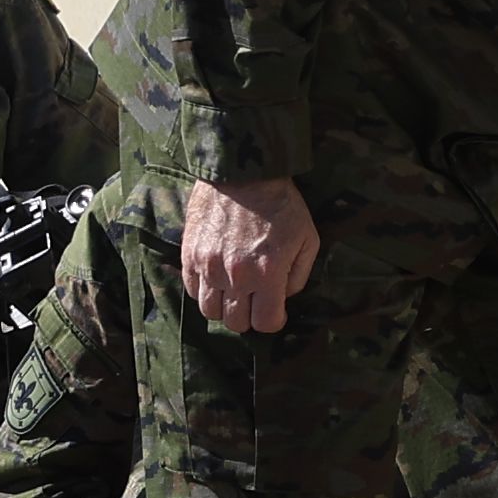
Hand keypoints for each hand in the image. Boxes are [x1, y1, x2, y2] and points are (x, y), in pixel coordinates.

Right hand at [182, 176, 318, 333]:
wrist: (242, 173)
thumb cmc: (281, 205)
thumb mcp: (307, 239)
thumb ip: (298, 276)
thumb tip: (284, 297)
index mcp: (267, 274)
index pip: (265, 323)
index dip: (273, 322)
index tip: (275, 312)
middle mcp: (235, 276)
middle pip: (236, 322)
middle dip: (249, 317)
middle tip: (255, 302)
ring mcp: (209, 267)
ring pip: (210, 311)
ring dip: (224, 308)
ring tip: (234, 293)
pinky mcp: (190, 255)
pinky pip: (192, 290)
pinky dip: (204, 291)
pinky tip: (217, 279)